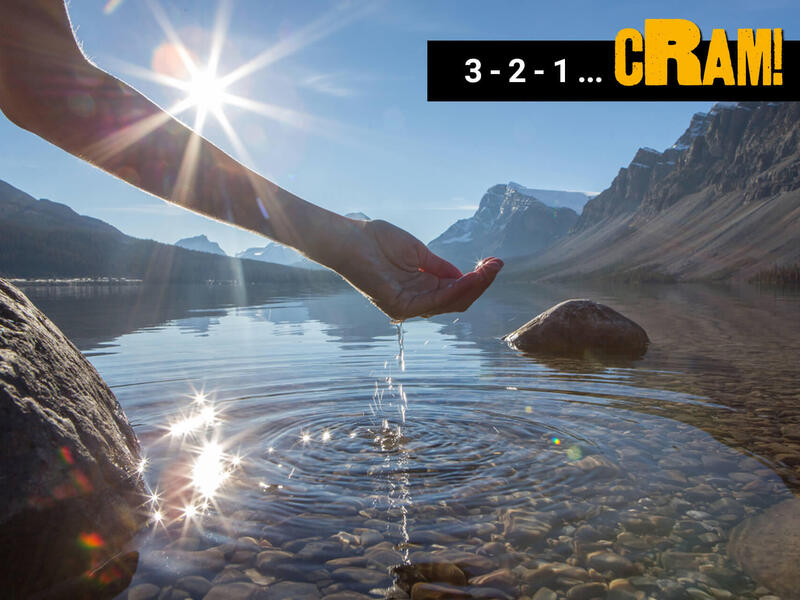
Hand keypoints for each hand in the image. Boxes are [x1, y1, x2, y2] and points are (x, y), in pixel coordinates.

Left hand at [331, 218, 502, 320]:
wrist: (351, 239)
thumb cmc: (378, 241)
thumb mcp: (418, 253)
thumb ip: (439, 267)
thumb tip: (464, 276)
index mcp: (421, 287)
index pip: (455, 290)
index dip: (476, 279)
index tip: (494, 263)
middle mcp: (416, 300)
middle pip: (457, 299)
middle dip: (480, 283)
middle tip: (496, 266)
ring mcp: (408, 305)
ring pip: (450, 302)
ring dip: (473, 287)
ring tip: (488, 270)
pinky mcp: (400, 306)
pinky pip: (435, 301)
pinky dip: (455, 290)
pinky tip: (469, 278)